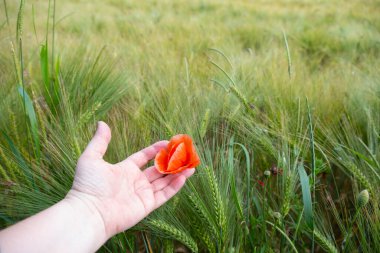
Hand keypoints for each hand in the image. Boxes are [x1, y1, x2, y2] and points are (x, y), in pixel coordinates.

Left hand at [66, 121, 194, 238]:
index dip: (156, 150)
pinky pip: (165, 194)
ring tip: (191, 164)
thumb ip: (100, 141)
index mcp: (124, 170)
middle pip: (158, 170)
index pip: (144, 157)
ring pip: (164, 181)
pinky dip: (175, 185)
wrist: (89, 211)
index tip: (168, 142)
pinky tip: (184, 176)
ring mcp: (142, 194)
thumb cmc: (88, 185)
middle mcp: (135, 182)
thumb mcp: (91, 158)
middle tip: (184, 153)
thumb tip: (102, 123)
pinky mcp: (147, 205)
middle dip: (171, 162)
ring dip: (178, 173)